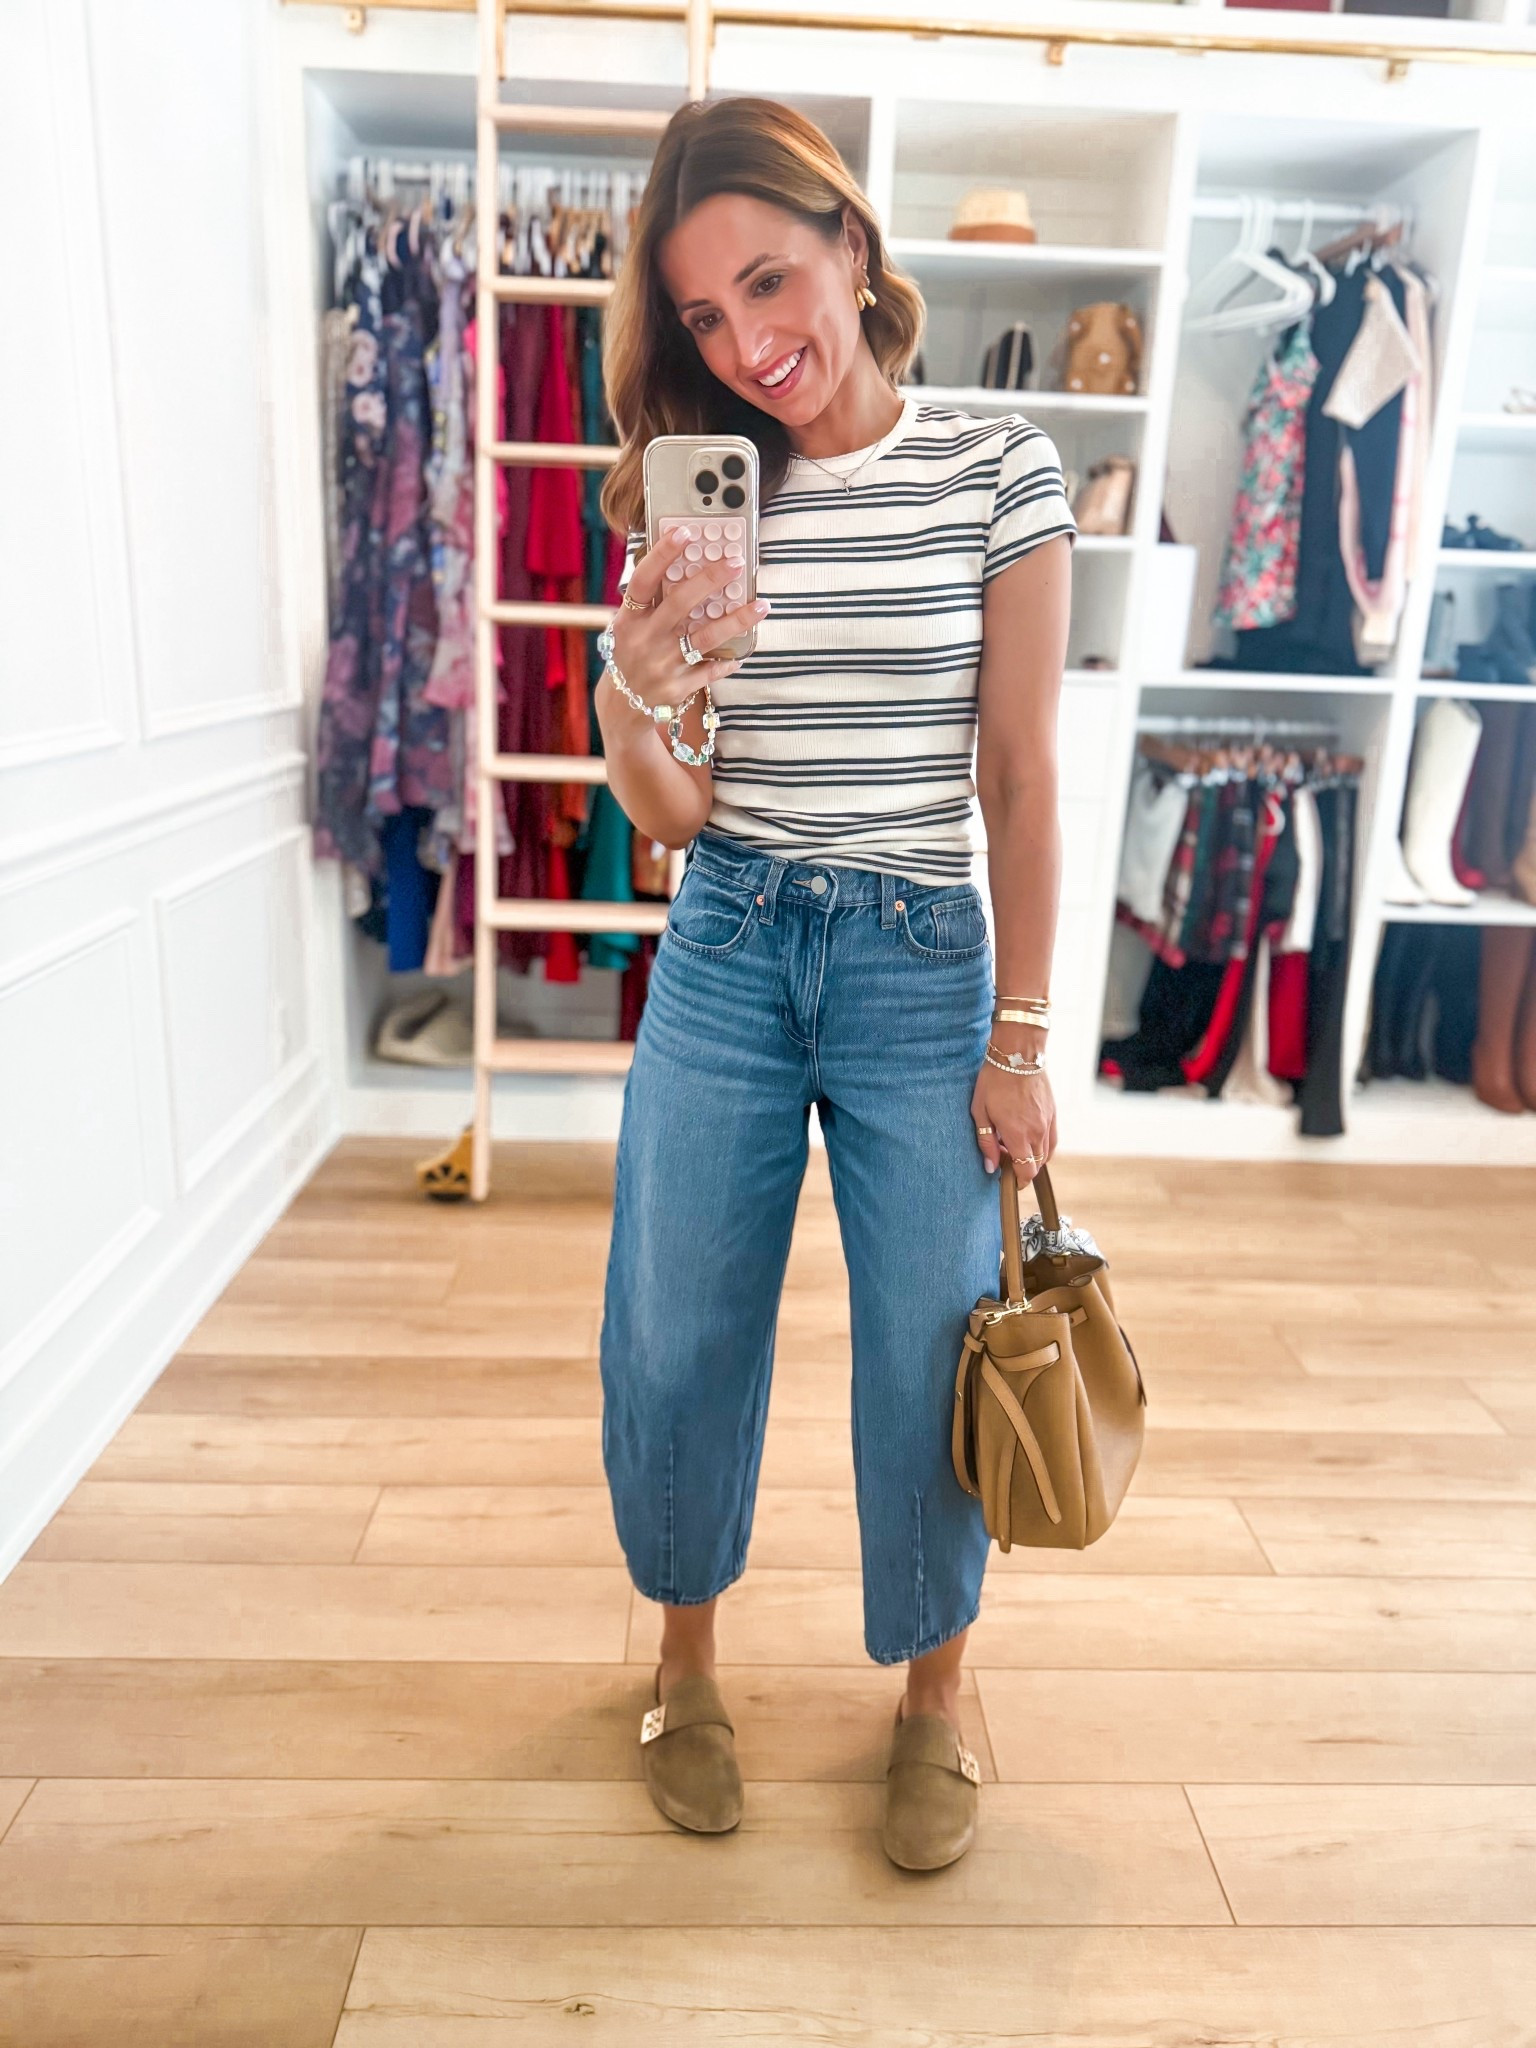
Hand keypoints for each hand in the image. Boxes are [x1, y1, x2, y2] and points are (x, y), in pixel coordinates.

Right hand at [608, 527, 768, 713]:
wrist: (621, 704)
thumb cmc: (630, 653)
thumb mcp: (628, 626)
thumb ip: (650, 602)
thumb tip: (684, 564)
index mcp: (629, 619)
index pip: (644, 580)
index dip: (662, 555)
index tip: (684, 532)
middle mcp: (645, 640)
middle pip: (681, 603)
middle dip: (711, 579)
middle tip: (737, 562)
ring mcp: (662, 664)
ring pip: (705, 638)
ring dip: (736, 620)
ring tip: (762, 605)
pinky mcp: (678, 687)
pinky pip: (710, 670)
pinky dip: (727, 662)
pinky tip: (742, 653)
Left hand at [971, 1066, 1056, 1183]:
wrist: (1018, 1054)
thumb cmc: (994, 1081)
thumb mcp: (980, 1112)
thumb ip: (986, 1142)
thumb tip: (990, 1167)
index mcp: (1018, 1135)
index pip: (1026, 1172)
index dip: (1018, 1181)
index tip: (1007, 1181)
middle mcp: (1037, 1132)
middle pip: (1037, 1166)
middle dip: (1022, 1169)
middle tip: (1004, 1158)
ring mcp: (1048, 1123)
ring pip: (1046, 1154)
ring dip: (1032, 1158)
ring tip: (1014, 1145)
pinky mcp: (1053, 1113)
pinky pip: (1052, 1140)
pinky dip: (1043, 1146)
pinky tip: (1028, 1137)